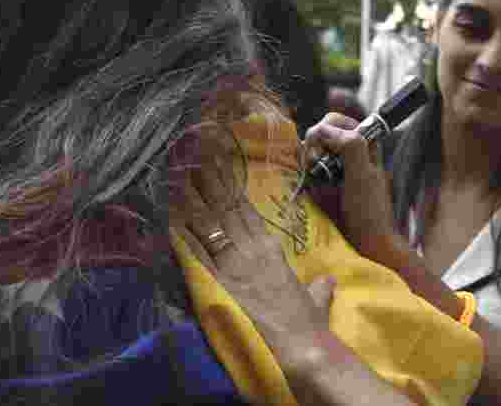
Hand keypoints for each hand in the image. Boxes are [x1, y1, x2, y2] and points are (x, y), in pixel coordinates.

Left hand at [172, 162, 334, 367]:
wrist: (299, 345)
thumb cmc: (308, 323)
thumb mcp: (316, 298)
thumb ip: (319, 287)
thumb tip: (328, 280)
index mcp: (271, 249)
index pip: (246, 209)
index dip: (230, 185)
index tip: (218, 163)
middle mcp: (251, 250)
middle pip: (225, 208)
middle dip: (209, 180)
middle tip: (194, 154)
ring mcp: (233, 266)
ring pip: (210, 223)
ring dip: (193, 199)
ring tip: (179, 175)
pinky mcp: (220, 284)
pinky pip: (197, 254)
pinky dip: (184, 235)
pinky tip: (172, 217)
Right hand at [302, 113, 403, 259]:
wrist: (366, 245)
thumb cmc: (369, 211)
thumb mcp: (363, 175)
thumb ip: (351, 147)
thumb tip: (323, 129)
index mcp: (364, 143)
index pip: (336, 121)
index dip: (325, 129)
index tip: (319, 146)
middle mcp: (348, 152)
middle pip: (319, 134)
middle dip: (314, 146)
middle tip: (316, 165)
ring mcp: (334, 168)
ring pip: (310, 151)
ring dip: (307, 161)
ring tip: (315, 178)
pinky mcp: (322, 184)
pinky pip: (306, 170)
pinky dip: (303, 174)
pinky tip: (310, 186)